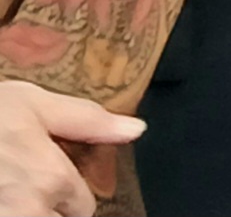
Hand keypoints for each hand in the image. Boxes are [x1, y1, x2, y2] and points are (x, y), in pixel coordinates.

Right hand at [0, 80, 143, 216]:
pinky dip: (8, 208)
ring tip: (10, 188)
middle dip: (46, 207)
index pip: (82, 208)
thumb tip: (137, 130)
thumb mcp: (35, 104)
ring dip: (25, 208)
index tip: (49, 179)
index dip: (67, 194)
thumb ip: (88, 122)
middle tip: (24, 183)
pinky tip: (2, 193)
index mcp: (52, 180)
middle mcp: (28, 210)